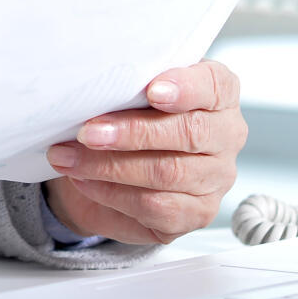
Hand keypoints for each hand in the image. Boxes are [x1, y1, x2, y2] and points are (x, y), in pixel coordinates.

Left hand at [42, 61, 245, 245]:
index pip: (214, 85)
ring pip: (168, 173)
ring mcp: (216, 178)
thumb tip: (99, 89)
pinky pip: (155, 206)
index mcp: (218, 95)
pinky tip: (86, 181)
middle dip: (133, 132)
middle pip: (190, 133)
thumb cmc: (129, 117)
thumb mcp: (130, 92)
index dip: (185, 87)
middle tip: (89, 133)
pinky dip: (112, 193)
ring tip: (71, 158)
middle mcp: (226, 135)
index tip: (152, 90)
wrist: (113, 166)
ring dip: (110, 166)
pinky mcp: (197, 213)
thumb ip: (129, 87)